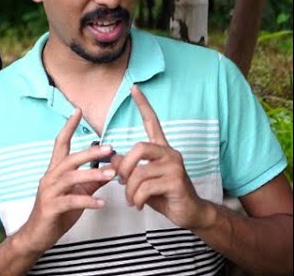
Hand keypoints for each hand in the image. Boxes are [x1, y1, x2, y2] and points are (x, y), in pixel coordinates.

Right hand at [15, 109, 115, 255]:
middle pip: (69, 159)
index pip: (60, 144)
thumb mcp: (76, 195)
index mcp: (54, 171)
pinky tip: (102, 204)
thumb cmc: (57, 213)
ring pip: (71, 178)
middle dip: (89, 152)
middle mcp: (50, 178)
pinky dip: (87, 201)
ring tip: (111, 175)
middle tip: (110, 148)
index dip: (68, 127)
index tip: (78, 111)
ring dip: (92, 175)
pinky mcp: (52, 207)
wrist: (37, 235)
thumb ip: (90, 182)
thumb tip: (108, 170)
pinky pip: (71, 201)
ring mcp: (49, 192)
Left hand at [109, 85, 212, 228]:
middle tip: (121, 182)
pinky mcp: (176, 182)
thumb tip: (111, 159)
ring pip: (139, 173)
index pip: (152, 122)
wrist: (189, 213)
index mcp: (161, 150)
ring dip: (129, 190)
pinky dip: (137, 198)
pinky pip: (146, 187)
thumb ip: (128, 167)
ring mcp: (175, 167)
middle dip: (125, 167)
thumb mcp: (141, 179)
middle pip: (139, 148)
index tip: (134, 88)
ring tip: (131, 200)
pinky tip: (139, 205)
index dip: (144, 105)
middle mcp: (170, 154)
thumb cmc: (163, 194)